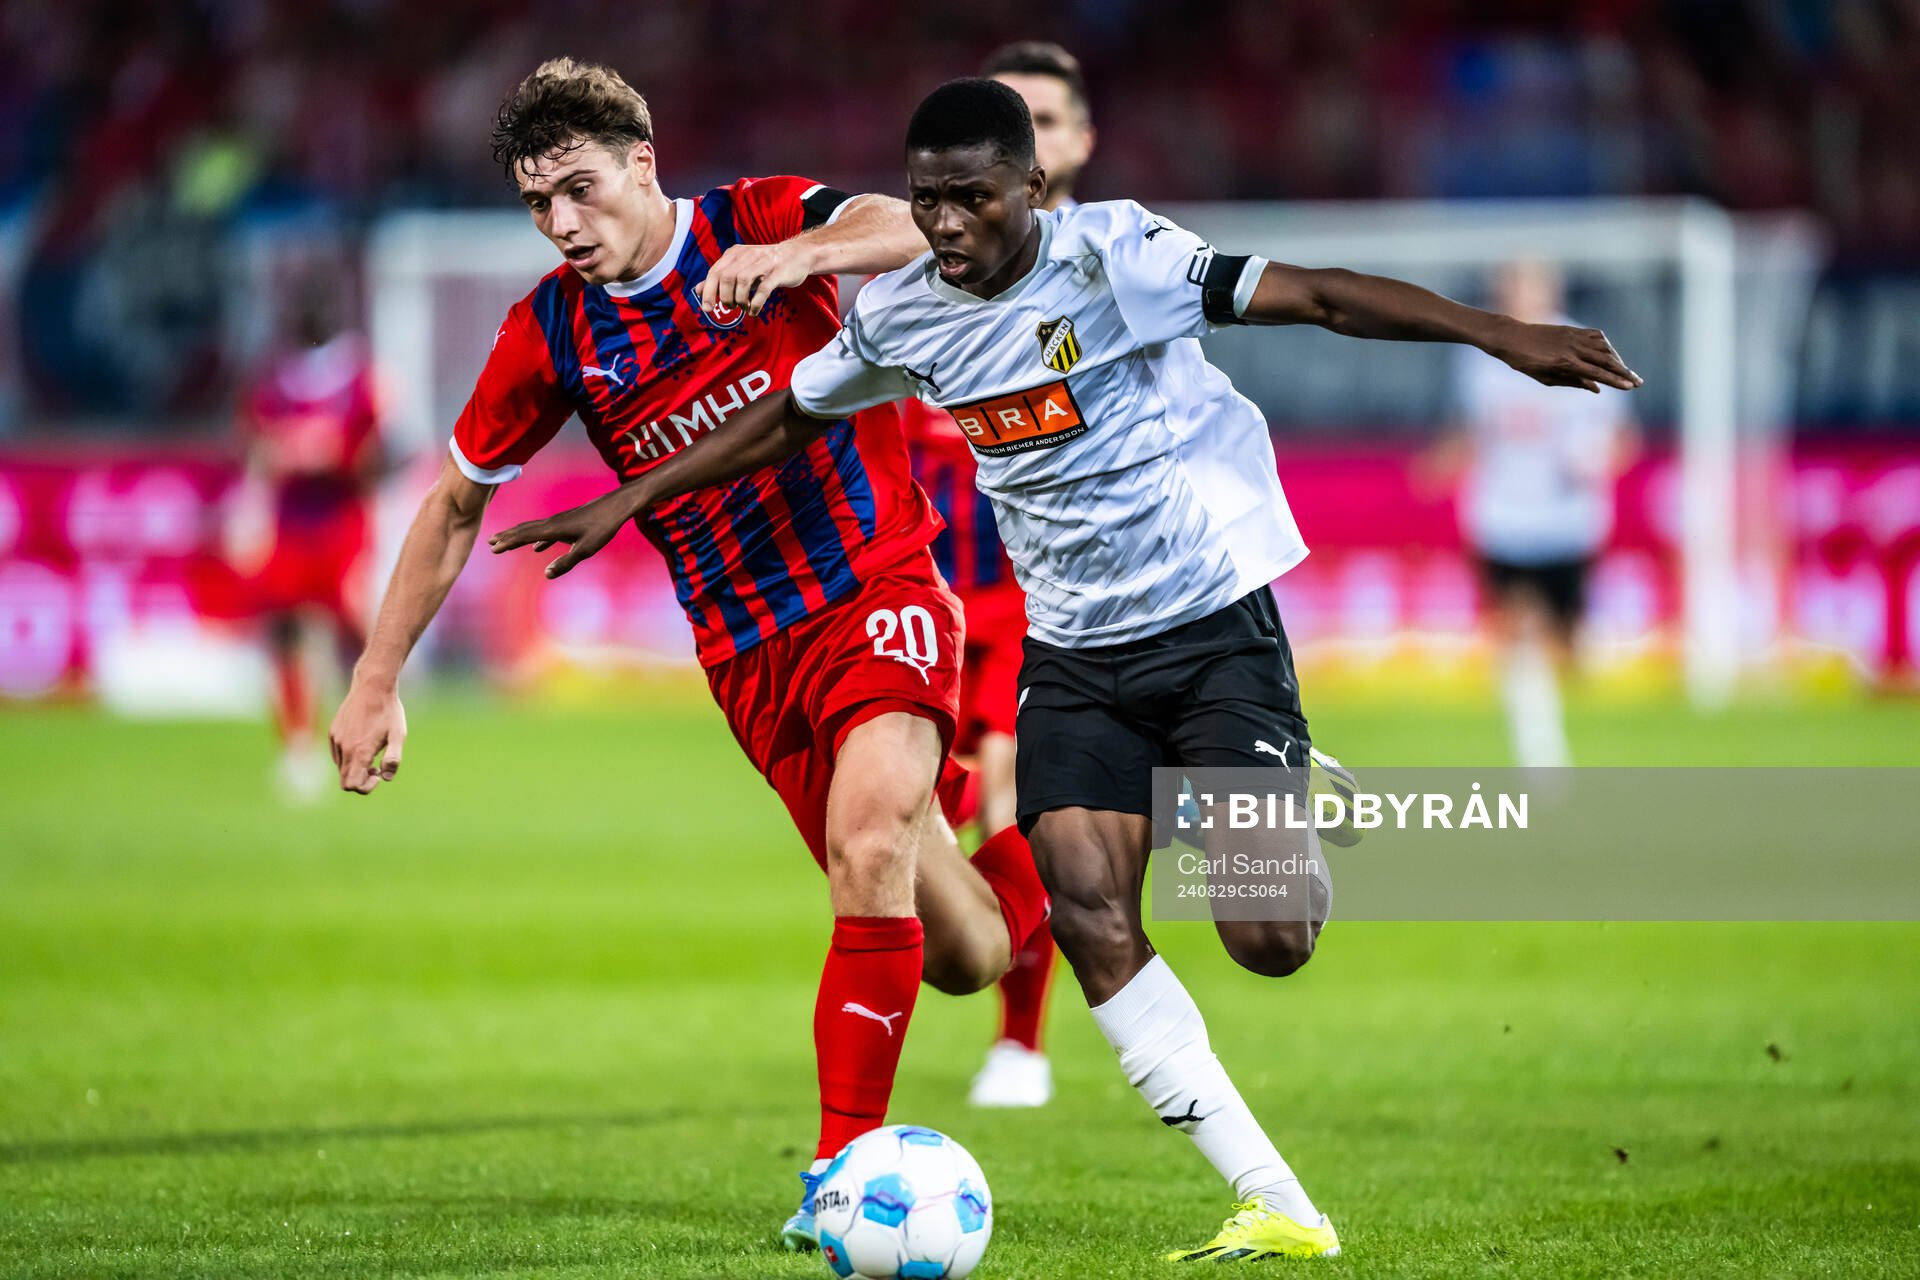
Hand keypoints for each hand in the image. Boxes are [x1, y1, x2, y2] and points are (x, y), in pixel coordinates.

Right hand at [330, 678, 405, 794]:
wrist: (373, 687)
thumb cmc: (389, 711)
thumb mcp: (398, 735)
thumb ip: (393, 759)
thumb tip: (387, 778)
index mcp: (360, 752)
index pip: (352, 785)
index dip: (366, 787)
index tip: (378, 774)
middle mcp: (344, 748)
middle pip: (345, 780)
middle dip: (361, 780)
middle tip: (376, 767)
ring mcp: (336, 740)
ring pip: (340, 768)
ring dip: (355, 768)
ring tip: (372, 752)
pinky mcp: (333, 733)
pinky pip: (337, 755)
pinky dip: (348, 757)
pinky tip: (362, 743)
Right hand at [486, 486, 638, 577]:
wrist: (616, 506)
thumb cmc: (603, 528)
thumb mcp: (586, 549)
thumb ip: (566, 563)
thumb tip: (546, 575)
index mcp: (554, 529)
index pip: (525, 536)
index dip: (508, 542)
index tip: (493, 548)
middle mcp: (553, 523)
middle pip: (525, 530)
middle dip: (507, 537)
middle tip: (490, 543)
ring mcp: (560, 521)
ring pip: (534, 529)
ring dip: (519, 536)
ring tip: (507, 542)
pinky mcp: (568, 522)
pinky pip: (547, 532)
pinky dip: (538, 539)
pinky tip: (538, 548)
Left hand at [694, 241, 809, 316]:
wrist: (797, 255)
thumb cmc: (765, 265)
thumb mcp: (740, 268)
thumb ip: (720, 278)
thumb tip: (699, 290)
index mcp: (735, 254)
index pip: (715, 272)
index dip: (709, 292)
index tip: (707, 309)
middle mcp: (747, 255)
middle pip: (727, 277)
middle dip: (725, 297)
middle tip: (731, 307)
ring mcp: (763, 263)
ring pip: (743, 281)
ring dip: (740, 300)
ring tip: (744, 307)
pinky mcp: (778, 272)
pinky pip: (763, 289)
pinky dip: (756, 303)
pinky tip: (753, 310)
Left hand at [1490, 321, 1641, 392]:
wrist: (1511, 337)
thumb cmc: (1524, 362)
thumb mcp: (1545, 378)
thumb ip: (1573, 382)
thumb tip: (1596, 388)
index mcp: (1565, 363)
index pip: (1597, 373)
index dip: (1616, 380)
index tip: (1630, 386)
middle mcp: (1573, 348)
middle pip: (1606, 361)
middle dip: (1624, 372)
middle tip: (1639, 382)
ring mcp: (1574, 337)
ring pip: (1604, 347)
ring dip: (1618, 360)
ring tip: (1625, 371)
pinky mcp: (1572, 329)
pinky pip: (1596, 335)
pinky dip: (1607, 344)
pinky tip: (1611, 353)